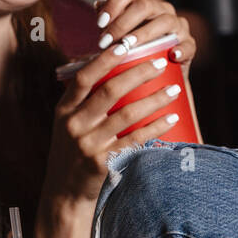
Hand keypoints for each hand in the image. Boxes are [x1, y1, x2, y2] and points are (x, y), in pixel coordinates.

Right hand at [43, 0, 196, 201]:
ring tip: (174, 90)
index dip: (104, 60)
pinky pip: (135, 139)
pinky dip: (156, 127)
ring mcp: (87, 144)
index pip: (83, 77)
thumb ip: (82, 101)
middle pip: (109, 91)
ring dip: (153, 99)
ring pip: (127, 114)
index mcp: (63, 110)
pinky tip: (170, 118)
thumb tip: (106, 69)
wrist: (63, 192)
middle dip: (137, 74)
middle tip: (159, 64)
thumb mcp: (66, 124)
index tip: (125, 45)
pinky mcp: (103, 161)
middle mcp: (73, 125)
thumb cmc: (70, 151)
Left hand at [94, 0, 194, 64]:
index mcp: (144, 3)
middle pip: (144, 5)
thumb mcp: (117, 36)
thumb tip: (98, 3)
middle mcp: (162, 10)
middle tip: (105, 42)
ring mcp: (178, 26)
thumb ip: (109, 21)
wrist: (155, 74)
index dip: (114, 3)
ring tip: (127, 46)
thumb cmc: (133, 51)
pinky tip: (170, 55)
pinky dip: (180, 49)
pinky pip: (188, 44)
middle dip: (122, 23)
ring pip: (164, 21)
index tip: (100, 23)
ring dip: (143, 34)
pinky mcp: (189, 44)